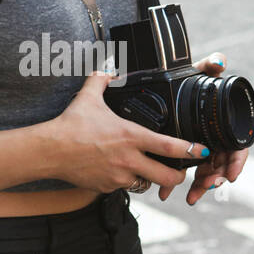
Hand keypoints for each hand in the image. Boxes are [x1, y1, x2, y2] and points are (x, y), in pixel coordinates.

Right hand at [52, 70, 210, 193]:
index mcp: (131, 136)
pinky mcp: (107, 188)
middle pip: (167, 176)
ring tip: (149, 169)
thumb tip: (107, 66)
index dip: (191, 150)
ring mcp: (118, 176)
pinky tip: (121, 171)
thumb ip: (102, 80)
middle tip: (181, 171)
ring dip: (151, 178)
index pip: (170, 146)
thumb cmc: (71, 124)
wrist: (50, 151)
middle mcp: (129, 159)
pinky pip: (125, 187)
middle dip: (179, 176)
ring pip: (147, 183)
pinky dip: (128, 181)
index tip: (202, 150)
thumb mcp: (89, 97)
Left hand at [156, 51, 250, 205]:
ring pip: (205, 174)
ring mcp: (203, 150)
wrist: (166, 89)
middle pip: (221, 166)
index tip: (232, 176)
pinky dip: (177, 185)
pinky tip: (165, 194)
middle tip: (207, 186)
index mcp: (224, 126)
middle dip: (215, 179)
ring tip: (190, 197)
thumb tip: (219, 61)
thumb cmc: (188, 81)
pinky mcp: (186, 156)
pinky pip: (185, 174)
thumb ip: (209, 65)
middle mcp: (216, 140)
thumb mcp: (198, 72)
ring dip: (199, 187)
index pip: (238, 149)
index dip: (237, 163)